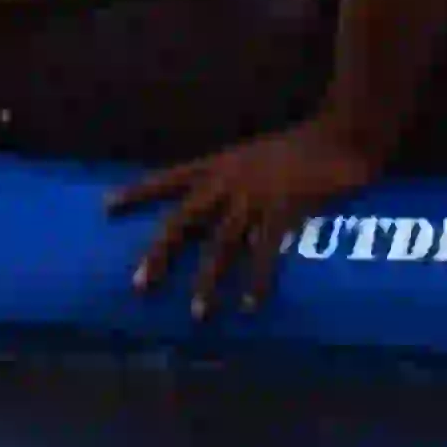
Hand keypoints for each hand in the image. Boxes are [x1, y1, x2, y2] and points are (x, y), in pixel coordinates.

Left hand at [107, 120, 380, 318]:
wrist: (340, 133)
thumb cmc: (301, 146)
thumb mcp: (255, 157)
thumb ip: (236, 181)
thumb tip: (223, 214)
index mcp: (217, 164)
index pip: (167, 178)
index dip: (137, 192)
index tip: (106, 207)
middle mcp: (227, 181)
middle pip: (182, 220)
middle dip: (160, 253)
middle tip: (140, 284)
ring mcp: (253, 196)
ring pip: (220, 244)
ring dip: (208, 281)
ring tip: (197, 313)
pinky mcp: (284, 210)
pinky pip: (265, 252)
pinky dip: (258, 281)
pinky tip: (250, 304)